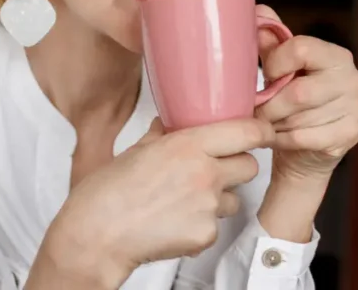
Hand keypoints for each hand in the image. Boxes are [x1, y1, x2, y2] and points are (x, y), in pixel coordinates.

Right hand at [38, 117, 274, 287]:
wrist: (96, 235)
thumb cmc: (106, 192)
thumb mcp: (135, 150)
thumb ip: (163, 135)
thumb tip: (171, 122)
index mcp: (187, 145)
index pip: (247, 132)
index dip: (260, 131)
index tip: (261, 132)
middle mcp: (205, 173)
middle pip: (249, 166)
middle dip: (237, 166)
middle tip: (214, 170)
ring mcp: (208, 206)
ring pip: (234, 199)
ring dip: (218, 199)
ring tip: (183, 202)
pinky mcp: (205, 235)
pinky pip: (216, 226)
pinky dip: (200, 225)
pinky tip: (174, 222)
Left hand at [255, 5, 357, 182]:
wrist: (306, 149)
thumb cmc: (291, 102)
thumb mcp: (281, 68)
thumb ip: (272, 41)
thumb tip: (257, 12)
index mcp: (337, 56)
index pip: (301, 48)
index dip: (275, 63)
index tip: (266, 76)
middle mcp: (353, 80)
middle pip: (299, 92)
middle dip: (270, 105)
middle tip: (256, 111)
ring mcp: (356, 110)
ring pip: (300, 118)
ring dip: (274, 124)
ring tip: (265, 124)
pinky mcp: (350, 136)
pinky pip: (304, 138)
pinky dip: (282, 140)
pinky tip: (276, 138)